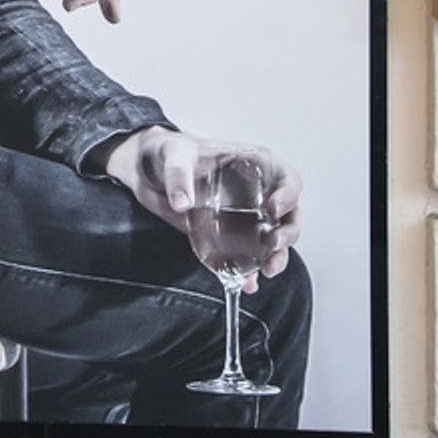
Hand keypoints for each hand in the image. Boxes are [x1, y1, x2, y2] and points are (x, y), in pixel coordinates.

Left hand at [102, 127, 301, 289]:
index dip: (289, 194)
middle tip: (273, 245)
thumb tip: (182, 204)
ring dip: (277, 257)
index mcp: (253, 165)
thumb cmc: (169, 153)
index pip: (286, 178)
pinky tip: (246, 284)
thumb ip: (178, 177)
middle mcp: (256, 193)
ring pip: (274, 241)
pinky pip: (247, 259)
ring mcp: (244, 218)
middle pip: (289, 215)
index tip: (273, 209)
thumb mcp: (173, 156)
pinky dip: (250, 274)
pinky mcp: (228, 238)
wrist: (148, 172)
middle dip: (288, 233)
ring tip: (266, 270)